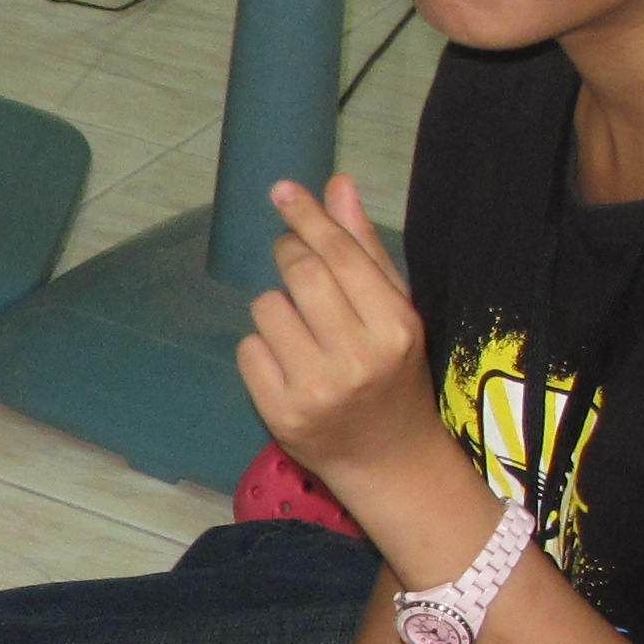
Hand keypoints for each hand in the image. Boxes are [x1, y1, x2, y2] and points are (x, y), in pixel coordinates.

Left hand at [237, 176, 444, 507]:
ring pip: (267, 308)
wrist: (389, 458)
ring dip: (275, 306)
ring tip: (301, 328)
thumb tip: (338, 186)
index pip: (340, 254)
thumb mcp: (395, 310)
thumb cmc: (393, 372)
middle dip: (288, 254)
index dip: (307, 217)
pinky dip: (260, 347)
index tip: (282, 191)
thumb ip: (365, 248)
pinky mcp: (281, 414)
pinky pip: (248, 349)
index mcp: (395, 326)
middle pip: (300, 273)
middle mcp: (358, 358)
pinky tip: (288, 363)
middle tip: (292, 259)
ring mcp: (316, 389)